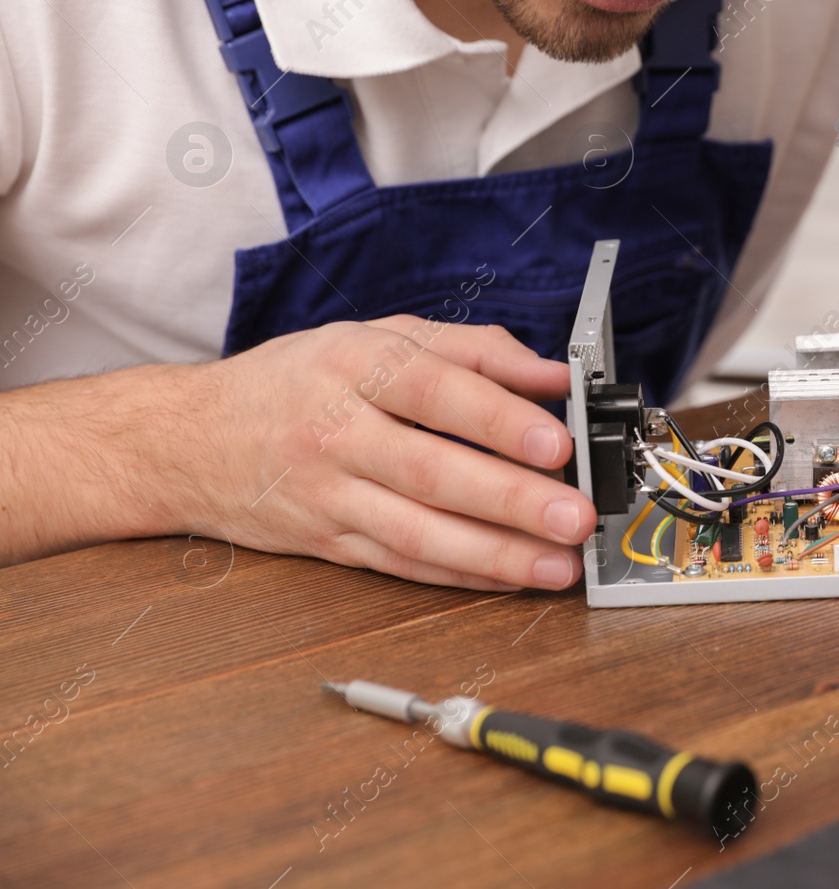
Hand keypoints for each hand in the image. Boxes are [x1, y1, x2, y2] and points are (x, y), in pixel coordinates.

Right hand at [178, 316, 595, 590]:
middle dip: (512, 499)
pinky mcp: (325, 543)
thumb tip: (553, 376)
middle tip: (575, 516)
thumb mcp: (377, 337)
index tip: (558, 443)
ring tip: (558, 565)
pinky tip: (510, 578)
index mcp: (356, 364)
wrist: (186, 440)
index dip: (499, 420)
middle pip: (432, 471)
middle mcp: (337, 430)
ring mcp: (328, 494)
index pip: (437, 391)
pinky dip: (459, 575)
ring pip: (418, 532)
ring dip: (496, 554)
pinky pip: (401, 564)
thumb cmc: (298, 379)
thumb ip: (472, 350)